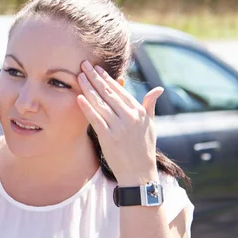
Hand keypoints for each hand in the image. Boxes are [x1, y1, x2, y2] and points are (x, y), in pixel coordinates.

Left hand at [76, 60, 163, 184]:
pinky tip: (79, 97)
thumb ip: (150, 106)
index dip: (107, 78)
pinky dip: (87, 107)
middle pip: (108, 93)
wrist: (139, 172)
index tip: (97, 69)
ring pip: (100, 103)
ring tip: (78, 76)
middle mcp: (129, 117)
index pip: (120, 90)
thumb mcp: (150, 125)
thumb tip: (158, 89)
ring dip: (88, 88)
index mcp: (139, 112)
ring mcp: (119, 127)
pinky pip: (96, 119)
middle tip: (84, 65)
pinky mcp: (108, 137)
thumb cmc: (144, 148)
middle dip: (95, 78)